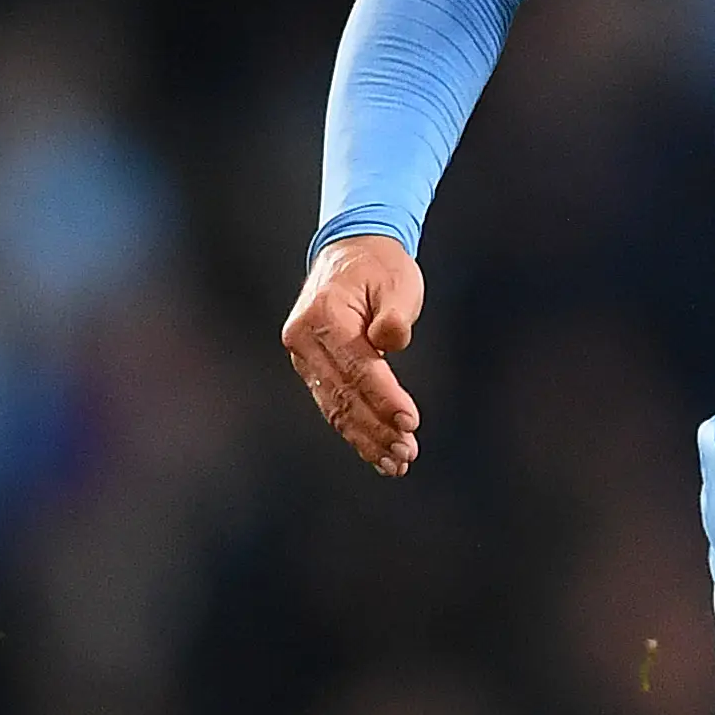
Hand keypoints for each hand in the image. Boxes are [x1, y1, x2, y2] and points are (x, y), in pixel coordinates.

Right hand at [281, 233, 425, 474]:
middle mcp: (304, 340)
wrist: (350, 252)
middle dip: (376, 429)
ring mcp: (304, 358)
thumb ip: (395, 312)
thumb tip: (391, 341)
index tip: (410, 421)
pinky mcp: (313, 370)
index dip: (384, 397)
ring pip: (335, 408)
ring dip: (366, 439)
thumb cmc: (378, 266)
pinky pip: (334, 406)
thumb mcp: (396, 279)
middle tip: (406, 453)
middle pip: (342, 395)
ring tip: (396, 462)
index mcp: (323, 316)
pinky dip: (357, 432)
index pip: (357, 367)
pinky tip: (378, 453)